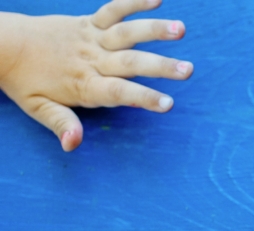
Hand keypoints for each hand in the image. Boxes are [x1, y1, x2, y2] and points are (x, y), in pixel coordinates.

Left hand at [0, 0, 192, 151]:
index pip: (118, 94)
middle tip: (187, 70)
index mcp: (83, 86)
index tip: (168, 104)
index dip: (143, 98)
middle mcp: (91, 61)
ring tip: (181, 29)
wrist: (5, 44)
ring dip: (155, 30)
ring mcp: (91, 39)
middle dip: (160, 66)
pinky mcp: (89, 22)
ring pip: (127, 33)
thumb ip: (60, 125)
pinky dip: (133, 2)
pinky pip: (113, 10)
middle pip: (130, 63)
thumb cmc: (25, 82)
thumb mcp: (38, 109)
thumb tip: (73, 145)